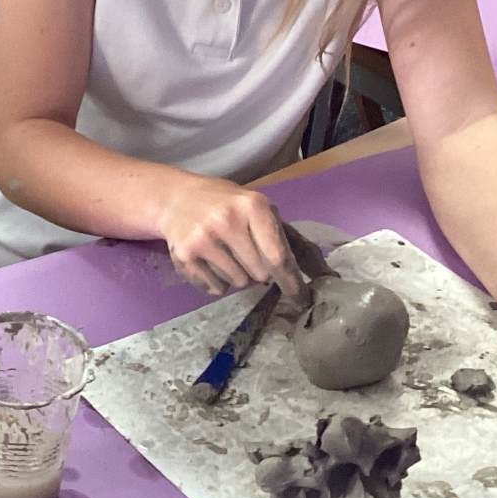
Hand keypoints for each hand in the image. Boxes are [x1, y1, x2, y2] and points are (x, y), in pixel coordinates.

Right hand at [157, 177, 301, 296]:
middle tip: (248, 256)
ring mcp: (203, 239)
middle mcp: (227, 221)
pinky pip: (216, 289)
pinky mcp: (184, 255)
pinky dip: (218, 282)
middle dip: (261, 273)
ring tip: (227, 255)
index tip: (301, 299)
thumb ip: (287, 239)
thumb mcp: (258, 210)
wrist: (176, 198)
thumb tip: (321, 272)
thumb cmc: (227, 205)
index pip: (278, 256)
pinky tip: (210, 261)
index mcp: (252, 206)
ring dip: (239, 277)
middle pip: (260, 274)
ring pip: (238, 283)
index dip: (291, 281)